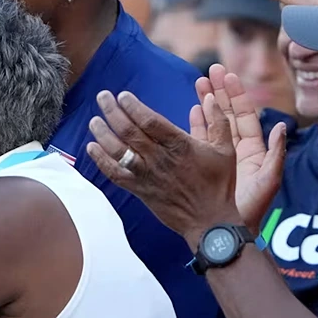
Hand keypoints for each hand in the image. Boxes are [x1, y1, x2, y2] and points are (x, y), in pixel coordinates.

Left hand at [86, 89, 243, 246]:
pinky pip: (115, 174)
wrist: (209, 221)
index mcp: (180, 145)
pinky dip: (100, 160)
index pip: (150, 120)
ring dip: (102, 133)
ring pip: (118, 151)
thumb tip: (211, 97)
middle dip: (112, 111)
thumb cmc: (219, 185)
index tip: (122, 95)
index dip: (133, 106)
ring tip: (94, 120)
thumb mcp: (226, 150)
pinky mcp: (140, 190)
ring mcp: (147, 175)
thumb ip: (218, 121)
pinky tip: (91, 148)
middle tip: (102, 97)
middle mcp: (159, 158)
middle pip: (129, 131)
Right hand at [196, 64, 286, 232]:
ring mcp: (219, 158)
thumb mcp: (268, 181)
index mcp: (253, 151)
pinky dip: (197, 124)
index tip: (228, 75)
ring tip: (198, 84)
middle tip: (209, 72)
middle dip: (220, 92)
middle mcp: (236, 151)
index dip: (236, 94)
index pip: (244, 115)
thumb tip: (282, 126)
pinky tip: (193, 109)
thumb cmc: (249, 210)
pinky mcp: (204, 165)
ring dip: (207, 103)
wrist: (228, 231)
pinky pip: (201, 140)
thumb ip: (276, 153)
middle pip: (227, 114)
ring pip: (213, 124)